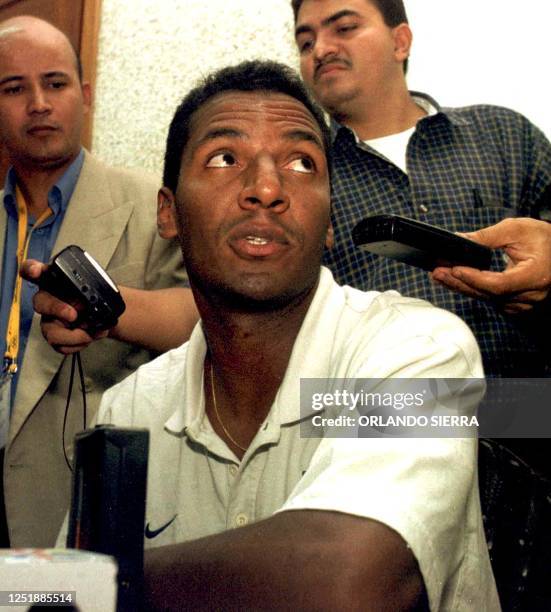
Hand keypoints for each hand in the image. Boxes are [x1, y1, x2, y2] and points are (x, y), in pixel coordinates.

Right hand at [20, 259, 107, 353]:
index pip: (35, 270)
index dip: (31, 269)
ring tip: (91, 333)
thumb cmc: (95, 297)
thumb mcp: (97, 287)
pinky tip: (88, 337)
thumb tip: (89, 303)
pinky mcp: (55, 335)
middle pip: (40, 302)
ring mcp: (49, 319)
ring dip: (74, 335)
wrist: (105, 315)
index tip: (35, 270)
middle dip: (57, 309)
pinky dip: (78, 344)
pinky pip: (60, 345)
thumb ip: (93, 288)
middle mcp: (48, 298)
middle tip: (74, 315)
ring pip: (50, 331)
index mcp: (56, 281)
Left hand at [431, 218, 550, 313]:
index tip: (455, 268)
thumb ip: (488, 236)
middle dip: (459, 282)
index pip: (499, 284)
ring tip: (439, 275)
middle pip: (488, 294)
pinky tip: (454, 281)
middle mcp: (530, 295)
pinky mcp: (515, 303)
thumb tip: (459, 240)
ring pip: (486, 298)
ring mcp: (523, 303)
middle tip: (437, 272)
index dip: (475, 278)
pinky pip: (489, 299)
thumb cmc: (542, 237)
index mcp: (535, 276)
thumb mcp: (517, 229)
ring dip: (461, 286)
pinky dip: (471, 289)